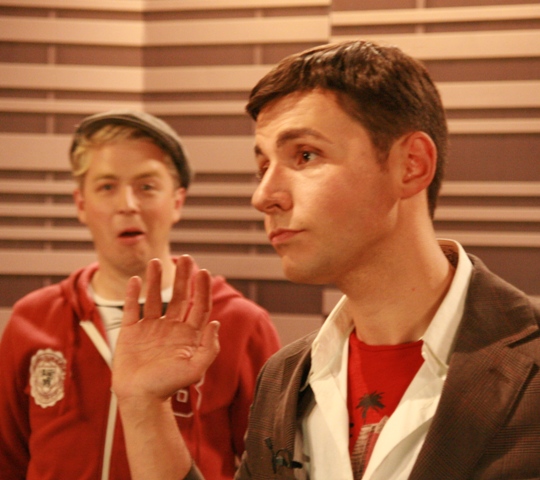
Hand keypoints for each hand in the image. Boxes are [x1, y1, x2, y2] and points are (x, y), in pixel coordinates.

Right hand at [112, 255, 219, 401]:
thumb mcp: (195, 369)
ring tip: (157, 262)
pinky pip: (132, 309)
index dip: (202, 289)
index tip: (202, 272)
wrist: (140, 399)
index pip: (199, 306)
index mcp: (188, 335)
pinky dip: (133, 294)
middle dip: (183, 277)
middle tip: (185, 258)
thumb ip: (209, 347)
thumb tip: (216, 322)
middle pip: (179, 297)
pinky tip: (136, 280)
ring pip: (154, 298)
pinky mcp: (131, 333)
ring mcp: (150, 329)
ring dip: (157, 280)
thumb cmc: (168, 386)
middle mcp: (171, 328)